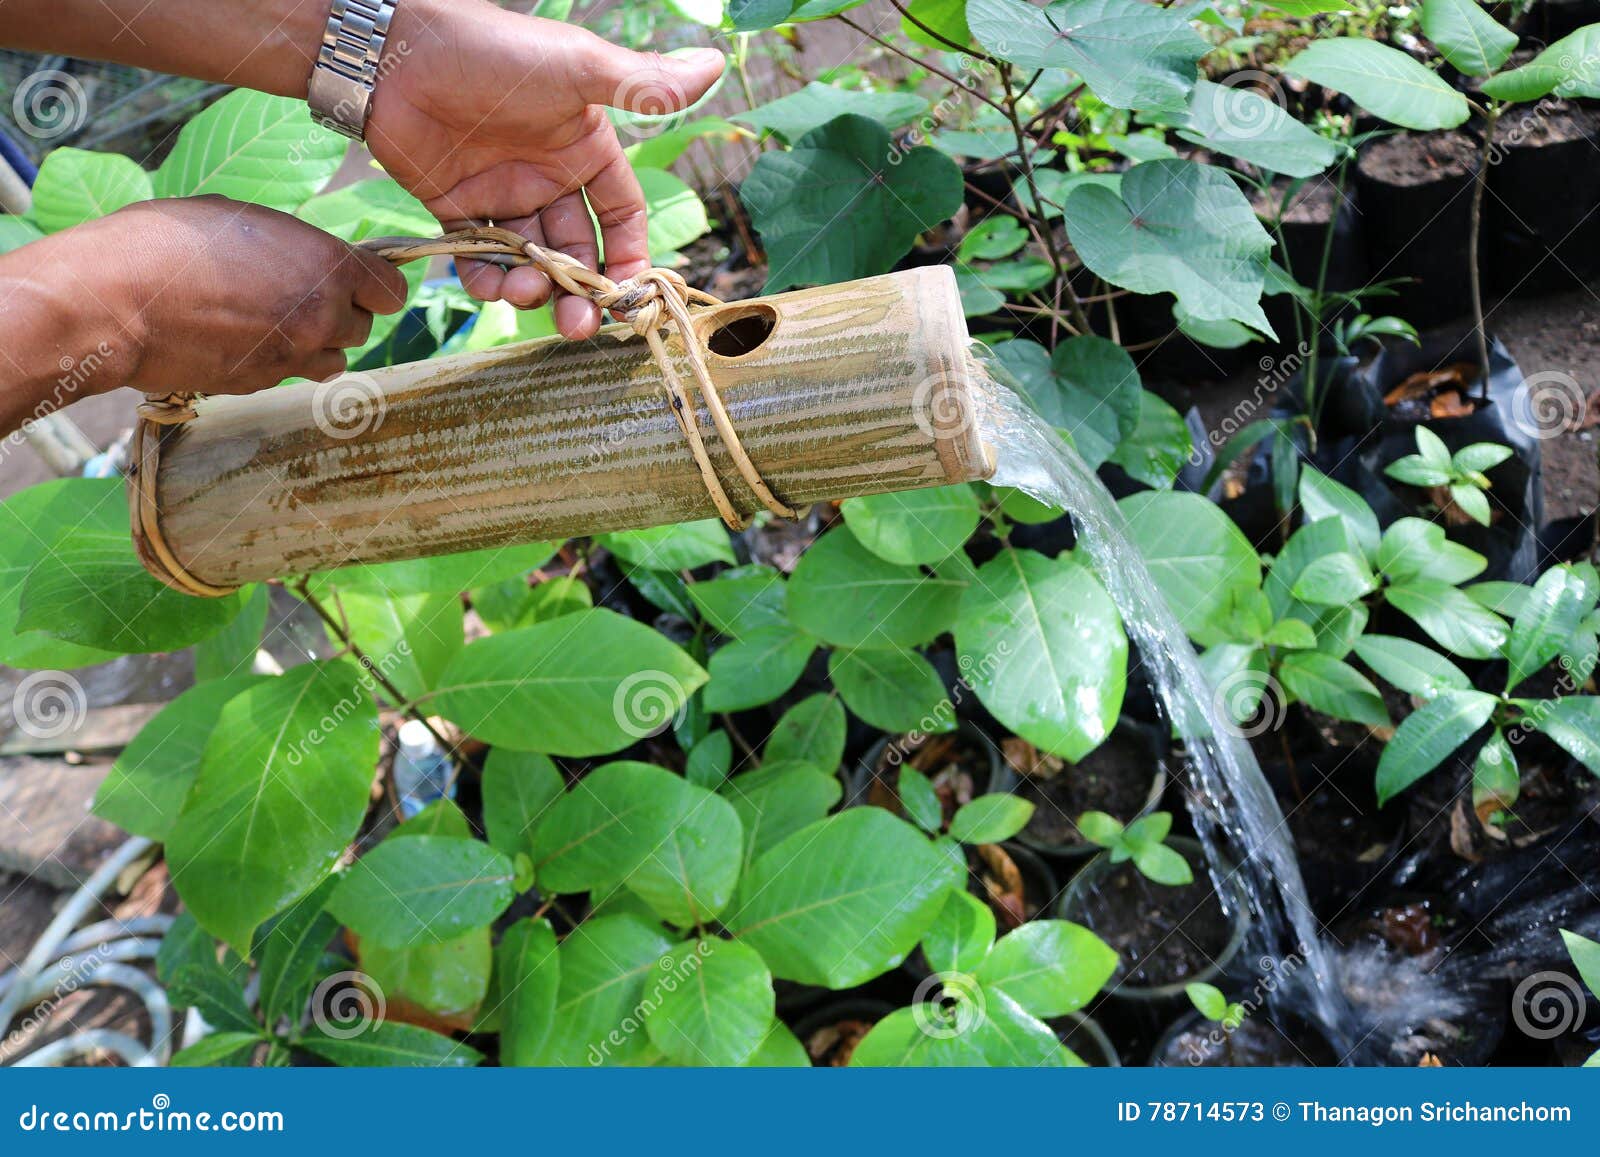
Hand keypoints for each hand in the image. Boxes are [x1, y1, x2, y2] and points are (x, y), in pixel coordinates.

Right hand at [89, 196, 407, 393]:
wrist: (114, 301)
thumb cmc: (166, 242)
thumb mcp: (240, 218)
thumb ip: (291, 244)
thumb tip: (306, 256)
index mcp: (328, 265)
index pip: (392, 290)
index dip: (375, 286)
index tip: (357, 282)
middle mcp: (322, 315)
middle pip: (363, 327)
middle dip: (340, 313)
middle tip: (301, 296)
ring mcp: (295, 356)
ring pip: (334, 359)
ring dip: (316, 344)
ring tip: (275, 322)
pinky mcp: (264, 383)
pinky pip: (290, 374)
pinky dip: (279, 361)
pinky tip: (243, 339)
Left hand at [367, 0, 724, 338]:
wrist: (398, 52)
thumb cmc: (495, 50)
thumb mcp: (579, 68)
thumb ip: (644, 85)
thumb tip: (715, 65)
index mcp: (585, 149)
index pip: (622, 216)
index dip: (630, 257)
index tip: (631, 297)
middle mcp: (547, 176)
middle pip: (578, 251)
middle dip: (582, 294)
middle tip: (579, 327)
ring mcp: (501, 194)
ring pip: (531, 262)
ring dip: (534, 290)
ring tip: (526, 294)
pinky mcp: (454, 207)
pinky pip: (479, 259)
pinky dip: (486, 280)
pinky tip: (489, 285)